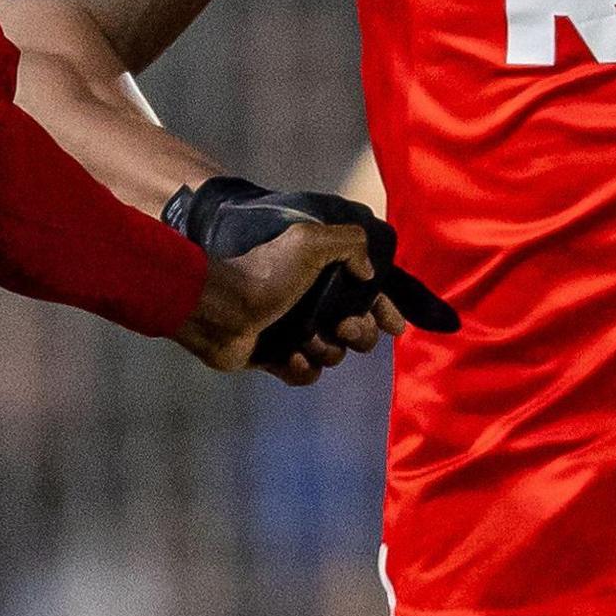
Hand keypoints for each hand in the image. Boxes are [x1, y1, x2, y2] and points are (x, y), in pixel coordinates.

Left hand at [173, 222, 372, 375]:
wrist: (220, 308)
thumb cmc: (264, 272)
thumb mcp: (310, 241)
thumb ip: (350, 244)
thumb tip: (368, 271)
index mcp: (323, 275)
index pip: (367, 295)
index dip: (384, 310)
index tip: (395, 325)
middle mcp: (312, 303)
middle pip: (358, 330)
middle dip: (358, 332)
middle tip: (343, 326)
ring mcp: (294, 332)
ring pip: (334, 354)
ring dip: (325, 349)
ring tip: (304, 339)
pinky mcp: (277, 358)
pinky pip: (307, 373)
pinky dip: (301, 368)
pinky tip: (288, 357)